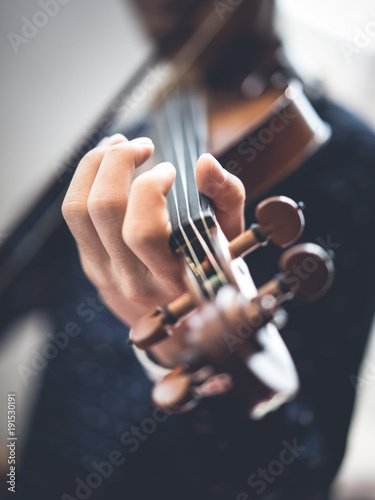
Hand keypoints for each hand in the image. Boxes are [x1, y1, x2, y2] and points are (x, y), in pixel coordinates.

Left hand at [62, 133, 244, 328]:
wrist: (181, 328)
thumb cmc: (210, 278)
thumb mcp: (230, 242)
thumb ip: (227, 198)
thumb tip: (205, 162)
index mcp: (171, 278)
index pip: (142, 231)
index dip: (151, 188)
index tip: (170, 171)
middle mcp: (131, 279)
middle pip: (102, 209)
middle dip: (117, 161)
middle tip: (143, 146)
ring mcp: (105, 273)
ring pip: (77, 209)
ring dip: (93, 166)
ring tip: (118, 145)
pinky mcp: (91, 264)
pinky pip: (74, 216)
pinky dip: (85, 180)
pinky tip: (107, 166)